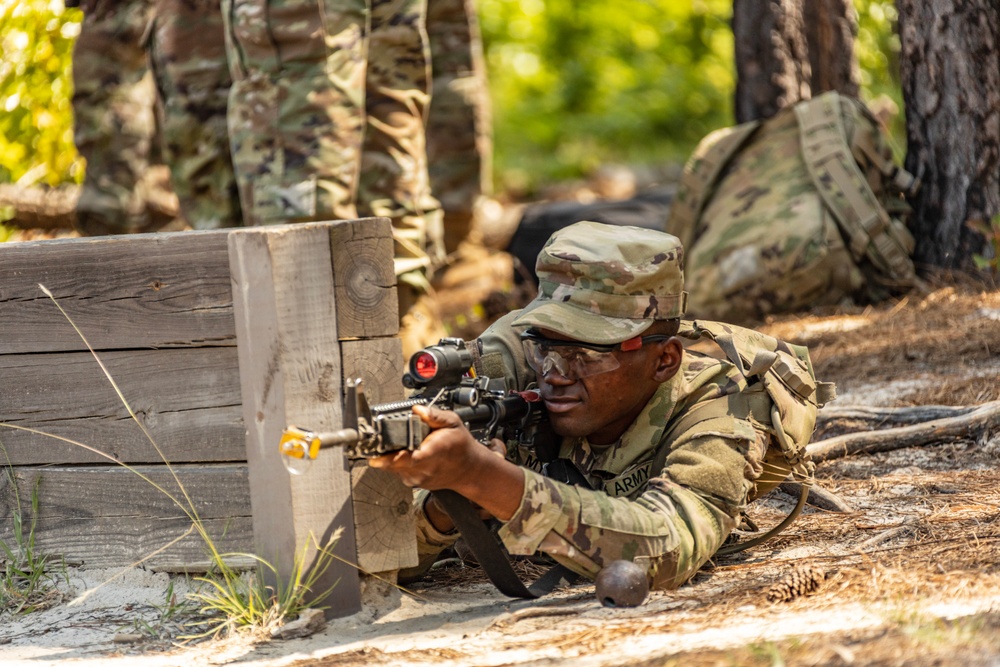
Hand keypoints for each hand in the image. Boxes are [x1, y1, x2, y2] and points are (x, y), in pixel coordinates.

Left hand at [368, 405, 498, 489]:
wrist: (468, 469)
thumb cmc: (460, 445)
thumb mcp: (453, 422)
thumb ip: (435, 415)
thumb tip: (417, 410)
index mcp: (434, 452)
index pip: (410, 458)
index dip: (392, 458)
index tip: (377, 456)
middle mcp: (424, 468)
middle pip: (394, 463)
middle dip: (384, 452)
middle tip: (378, 441)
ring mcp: (418, 478)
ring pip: (392, 467)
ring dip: (390, 457)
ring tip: (399, 445)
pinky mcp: (413, 482)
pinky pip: (397, 471)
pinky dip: (396, 462)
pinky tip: (405, 454)